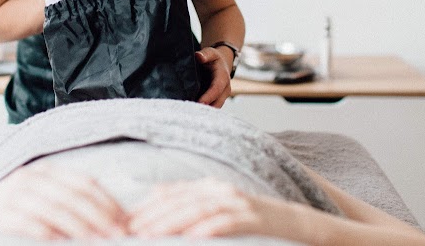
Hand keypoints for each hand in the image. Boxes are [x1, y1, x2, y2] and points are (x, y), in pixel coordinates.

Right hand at [0, 163, 128, 240]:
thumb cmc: (4, 213)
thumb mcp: (35, 197)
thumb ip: (63, 199)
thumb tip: (104, 216)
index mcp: (44, 171)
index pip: (85, 182)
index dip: (108, 201)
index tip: (125, 221)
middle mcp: (31, 178)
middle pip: (75, 195)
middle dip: (101, 216)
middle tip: (119, 234)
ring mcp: (14, 195)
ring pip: (57, 209)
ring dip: (82, 227)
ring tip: (99, 241)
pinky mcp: (0, 214)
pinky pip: (30, 224)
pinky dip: (49, 234)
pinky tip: (62, 244)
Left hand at [129, 177, 288, 238]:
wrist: (299, 224)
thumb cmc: (254, 222)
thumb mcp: (219, 210)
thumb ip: (192, 205)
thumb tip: (156, 202)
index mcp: (210, 186)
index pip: (172, 193)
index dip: (147, 206)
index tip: (125, 221)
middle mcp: (221, 189)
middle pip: (180, 200)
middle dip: (153, 215)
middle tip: (131, 230)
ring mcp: (239, 202)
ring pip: (198, 209)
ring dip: (171, 222)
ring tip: (151, 234)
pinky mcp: (255, 217)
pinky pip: (228, 221)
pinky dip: (209, 227)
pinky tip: (193, 237)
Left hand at [195, 47, 231, 106]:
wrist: (220, 64)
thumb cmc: (214, 58)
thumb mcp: (211, 53)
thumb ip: (205, 54)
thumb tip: (198, 56)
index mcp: (223, 78)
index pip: (217, 88)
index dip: (209, 96)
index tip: (199, 102)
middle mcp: (224, 90)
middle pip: (216, 103)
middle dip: (205, 108)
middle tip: (190, 111)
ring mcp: (221, 97)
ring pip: (213, 108)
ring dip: (203, 111)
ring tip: (189, 113)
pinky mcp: (215, 101)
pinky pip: (210, 108)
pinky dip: (201, 110)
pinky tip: (191, 111)